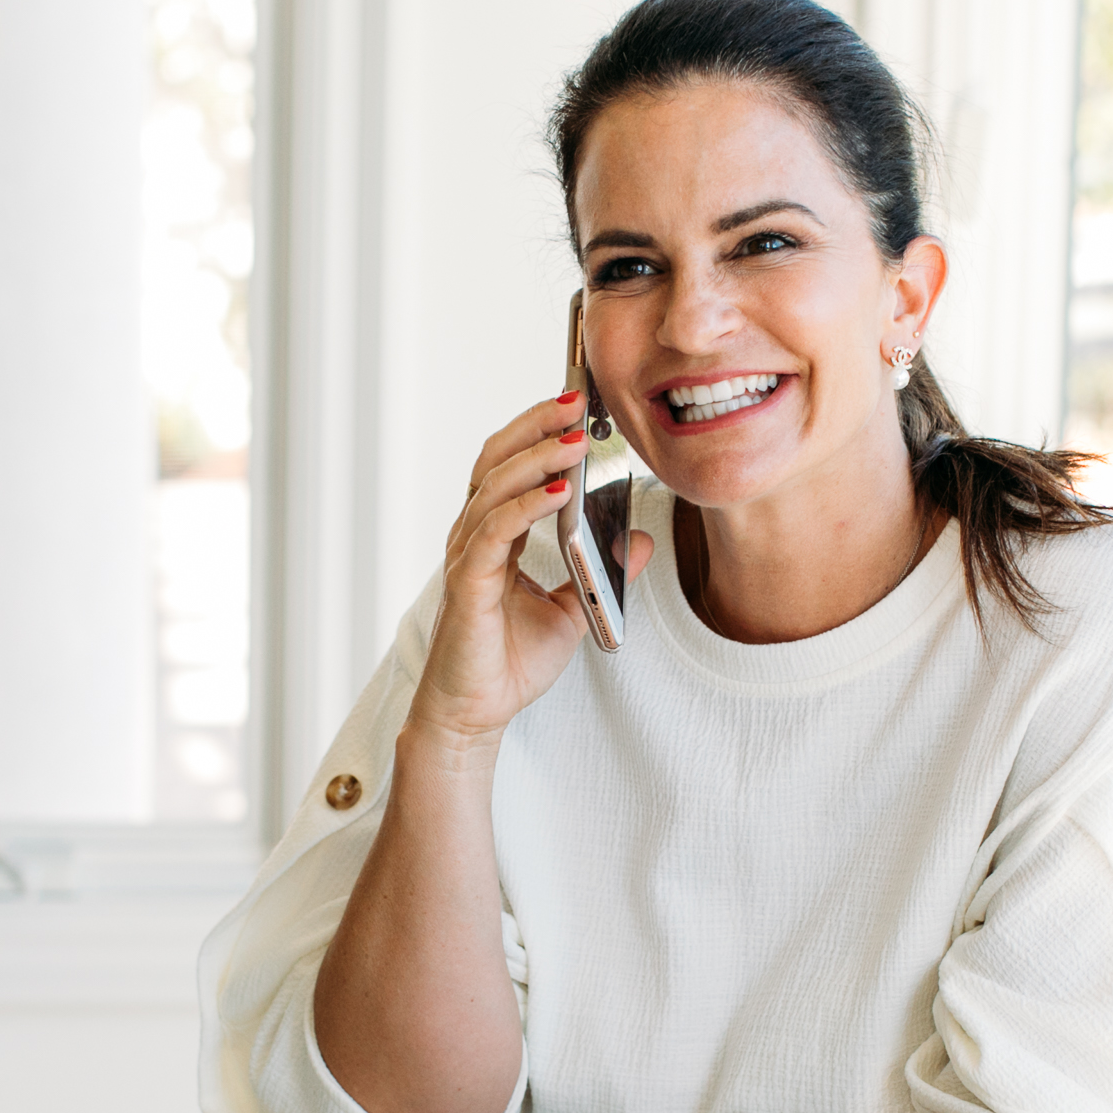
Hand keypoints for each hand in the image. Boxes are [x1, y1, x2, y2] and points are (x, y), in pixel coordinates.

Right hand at [411, 393, 655, 750]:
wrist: (476, 713)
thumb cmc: (510, 661)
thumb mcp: (575, 606)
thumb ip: (604, 569)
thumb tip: (645, 539)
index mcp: (495, 534)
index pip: (511, 464)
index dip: (540, 430)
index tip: (580, 402)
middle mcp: (474, 536)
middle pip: (497, 460)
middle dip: (536, 425)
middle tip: (577, 400)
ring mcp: (467, 557)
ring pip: (495, 486)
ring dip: (538, 457)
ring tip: (576, 438)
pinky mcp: (467, 584)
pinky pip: (496, 531)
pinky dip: (529, 506)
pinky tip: (560, 491)